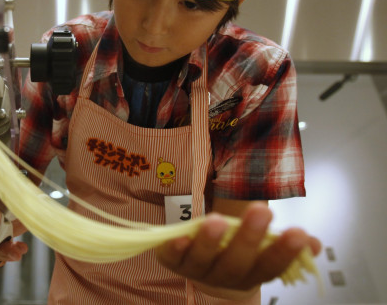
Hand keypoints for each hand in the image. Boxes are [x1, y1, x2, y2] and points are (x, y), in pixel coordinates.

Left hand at [155, 202, 320, 295]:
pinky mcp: (173, 261)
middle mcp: (225, 276)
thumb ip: (285, 242)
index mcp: (252, 273)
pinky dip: (175, 247)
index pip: (270, 266)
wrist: (202, 265)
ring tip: (218, 220)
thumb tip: (313, 244)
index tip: (298, 232)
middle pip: (237, 263)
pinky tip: (179, 236)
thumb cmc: (236, 250)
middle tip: (261, 210)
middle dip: (249, 237)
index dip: (284, 252)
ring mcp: (197, 270)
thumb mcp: (262, 246)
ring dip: (211, 240)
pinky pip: (173, 257)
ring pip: (204, 259)